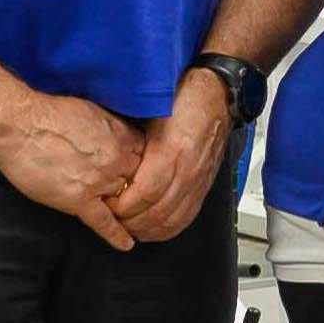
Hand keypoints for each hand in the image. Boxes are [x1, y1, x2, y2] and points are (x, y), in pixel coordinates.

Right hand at [0, 88, 145, 243]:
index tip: (133, 167)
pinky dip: (117, 235)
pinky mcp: (79, 200)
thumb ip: (112, 128)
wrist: (19, 126)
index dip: (137, 162)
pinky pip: (104, 223)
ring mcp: (99, 182)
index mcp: (121, 137)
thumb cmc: (49, 114)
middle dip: (129, 183)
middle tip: (121, 186)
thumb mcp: (93, 111)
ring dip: (122, 204)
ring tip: (129, 214)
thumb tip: (119, 137)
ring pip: (123, 200)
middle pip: (136, 180)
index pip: (144, 156)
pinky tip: (127, 244)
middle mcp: (116, 161)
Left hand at [116, 74, 242, 245]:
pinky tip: (153, 229)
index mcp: (173, 151)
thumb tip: (107, 158)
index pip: (145, 193)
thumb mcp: (151, 112)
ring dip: (147, 229)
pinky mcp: (204, 186)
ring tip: (127, 227)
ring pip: (172, 220)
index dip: (123, 206)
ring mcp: (199, 180)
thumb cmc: (183, 96)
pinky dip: (167, 229)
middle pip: (157, 213)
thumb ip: (132, 139)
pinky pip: (187, 217)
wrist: (216, 93)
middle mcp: (189, 170)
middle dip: (130, 222)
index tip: (106, 205)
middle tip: (111, 219)